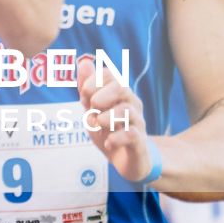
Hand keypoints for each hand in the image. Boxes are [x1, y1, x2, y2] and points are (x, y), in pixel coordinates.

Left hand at [79, 56, 154, 182]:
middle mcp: (132, 105)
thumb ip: (87, 88)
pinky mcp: (140, 143)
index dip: (93, 81)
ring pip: (128, 110)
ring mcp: (138, 124)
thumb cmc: (109, 131)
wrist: (127, 161)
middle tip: (92, 106)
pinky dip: (116, 137)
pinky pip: (132, 134)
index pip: (110, 75)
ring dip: (107, 116)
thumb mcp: (93, 110)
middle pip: (122, 87)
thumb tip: (84, 61)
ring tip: (97, 123)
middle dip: (103, 94)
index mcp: (120, 95)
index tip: (84, 95)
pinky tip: (107, 141)